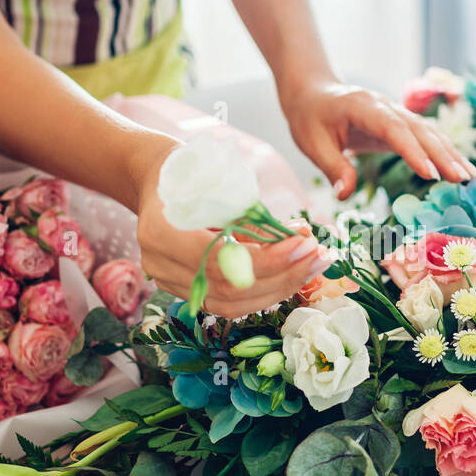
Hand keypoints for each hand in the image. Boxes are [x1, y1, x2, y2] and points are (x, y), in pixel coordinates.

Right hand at [133, 149, 330, 319]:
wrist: (156, 178)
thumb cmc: (190, 171)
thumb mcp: (221, 183)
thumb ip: (257, 218)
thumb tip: (303, 237)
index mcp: (161, 232)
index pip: (221, 260)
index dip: (268, 258)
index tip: (303, 243)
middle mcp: (160, 265)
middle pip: (230, 289)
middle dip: (282, 275)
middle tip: (319, 256)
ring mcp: (168, 282)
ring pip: (232, 304)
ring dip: (279, 287)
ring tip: (312, 267)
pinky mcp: (185, 290)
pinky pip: (229, 303)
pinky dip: (264, 291)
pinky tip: (292, 275)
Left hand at [280, 76, 475, 199]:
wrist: (313, 92)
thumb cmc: (310, 117)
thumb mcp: (313, 143)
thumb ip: (333, 168)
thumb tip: (345, 196)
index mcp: (364, 107)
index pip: (394, 129)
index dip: (414, 151)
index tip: (430, 174)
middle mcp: (386, 106)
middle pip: (420, 130)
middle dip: (443, 155)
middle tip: (463, 180)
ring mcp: (396, 113)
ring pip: (429, 132)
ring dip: (450, 154)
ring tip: (471, 178)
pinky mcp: (400, 124)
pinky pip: (425, 137)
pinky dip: (444, 152)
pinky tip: (459, 169)